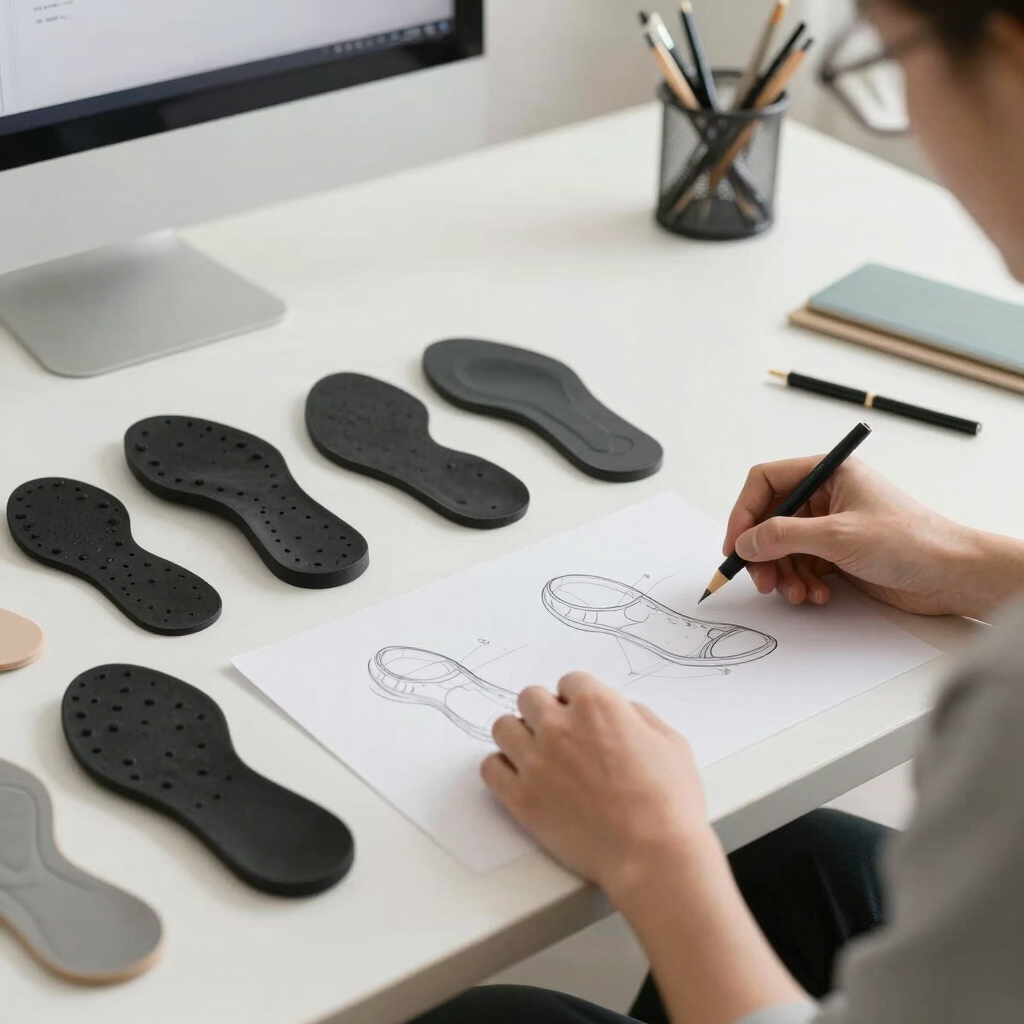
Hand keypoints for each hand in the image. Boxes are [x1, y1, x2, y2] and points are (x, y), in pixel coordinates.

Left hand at [482, 672, 714, 898]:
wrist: (652, 854)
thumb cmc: (669, 802)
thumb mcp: (670, 743)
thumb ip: (639, 717)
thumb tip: (622, 712)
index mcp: (597, 706)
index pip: (570, 681)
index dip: (578, 699)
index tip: (582, 715)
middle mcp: (560, 727)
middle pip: (530, 697)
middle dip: (545, 711)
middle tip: (559, 734)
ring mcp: (536, 761)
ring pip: (503, 727)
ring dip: (519, 735)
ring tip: (536, 754)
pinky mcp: (521, 797)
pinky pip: (490, 768)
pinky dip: (502, 769)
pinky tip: (521, 778)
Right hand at [724, 456, 1023, 619]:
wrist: (951, 575)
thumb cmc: (910, 541)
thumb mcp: (837, 536)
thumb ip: (783, 536)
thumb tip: (745, 542)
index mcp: (828, 473)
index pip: (766, 482)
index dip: (744, 512)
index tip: (735, 544)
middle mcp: (827, 496)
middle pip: (770, 520)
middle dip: (763, 553)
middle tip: (762, 580)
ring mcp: (831, 526)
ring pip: (783, 548)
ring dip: (784, 574)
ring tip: (798, 593)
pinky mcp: (838, 554)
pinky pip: (801, 566)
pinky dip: (802, 583)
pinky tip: (818, 595)